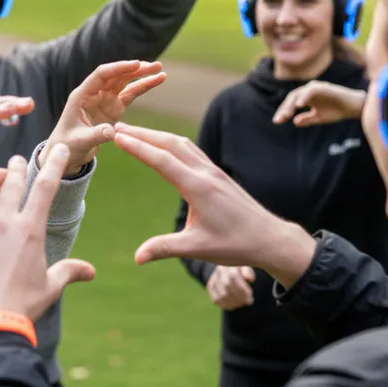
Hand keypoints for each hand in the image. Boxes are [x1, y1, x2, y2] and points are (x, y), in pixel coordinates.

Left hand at [0, 144, 95, 320]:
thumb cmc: (21, 305)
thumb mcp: (50, 287)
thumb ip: (68, 272)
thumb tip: (90, 271)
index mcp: (29, 230)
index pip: (45, 189)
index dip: (53, 166)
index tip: (57, 149)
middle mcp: (2, 223)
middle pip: (10, 187)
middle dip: (15, 170)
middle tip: (16, 160)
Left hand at [39, 60, 164, 174]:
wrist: (67, 153)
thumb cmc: (67, 145)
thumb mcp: (79, 141)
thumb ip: (96, 135)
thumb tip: (112, 132)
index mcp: (81, 95)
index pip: (101, 75)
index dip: (118, 68)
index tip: (135, 64)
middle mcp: (94, 93)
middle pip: (116, 75)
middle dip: (134, 69)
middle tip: (153, 66)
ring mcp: (105, 99)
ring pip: (125, 82)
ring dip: (141, 75)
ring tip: (159, 68)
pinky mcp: (114, 108)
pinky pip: (131, 94)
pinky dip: (143, 87)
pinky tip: (158, 80)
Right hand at [111, 122, 315, 288]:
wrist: (270, 238)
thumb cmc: (235, 244)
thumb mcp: (197, 248)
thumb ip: (165, 249)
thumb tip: (137, 258)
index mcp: (198, 187)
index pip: (161, 160)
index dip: (137, 147)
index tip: (117, 137)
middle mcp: (205, 173)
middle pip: (169, 144)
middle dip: (142, 134)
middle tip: (117, 128)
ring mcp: (213, 171)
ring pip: (181, 144)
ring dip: (156, 135)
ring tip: (134, 133)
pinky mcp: (217, 174)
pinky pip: (191, 150)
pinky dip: (171, 142)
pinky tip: (164, 145)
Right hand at [207, 266, 254, 309]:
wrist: (230, 269)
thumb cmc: (242, 269)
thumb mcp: (247, 267)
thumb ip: (248, 271)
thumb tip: (250, 279)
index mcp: (229, 263)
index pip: (234, 276)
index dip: (242, 289)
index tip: (251, 297)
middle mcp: (219, 270)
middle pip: (227, 286)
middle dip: (239, 296)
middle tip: (249, 302)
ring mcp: (213, 279)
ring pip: (221, 295)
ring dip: (234, 302)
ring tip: (242, 303)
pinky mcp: (210, 287)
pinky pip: (216, 300)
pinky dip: (226, 305)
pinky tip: (234, 305)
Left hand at [272, 80, 365, 126]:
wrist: (353, 108)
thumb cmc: (337, 111)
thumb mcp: (318, 117)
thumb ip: (306, 119)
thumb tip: (294, 122)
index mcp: (306, 97)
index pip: (291, 103)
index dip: (283, 111)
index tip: (277, 121)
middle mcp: (309, 90)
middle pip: (292, 98)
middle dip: (285, 109)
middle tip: (279, 119)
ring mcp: (316, 87)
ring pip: (299, 94)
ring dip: (291, 104)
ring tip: (287, 114)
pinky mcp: (323, 87)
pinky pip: (311, 91)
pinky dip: (304, 97)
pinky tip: (299, 106)